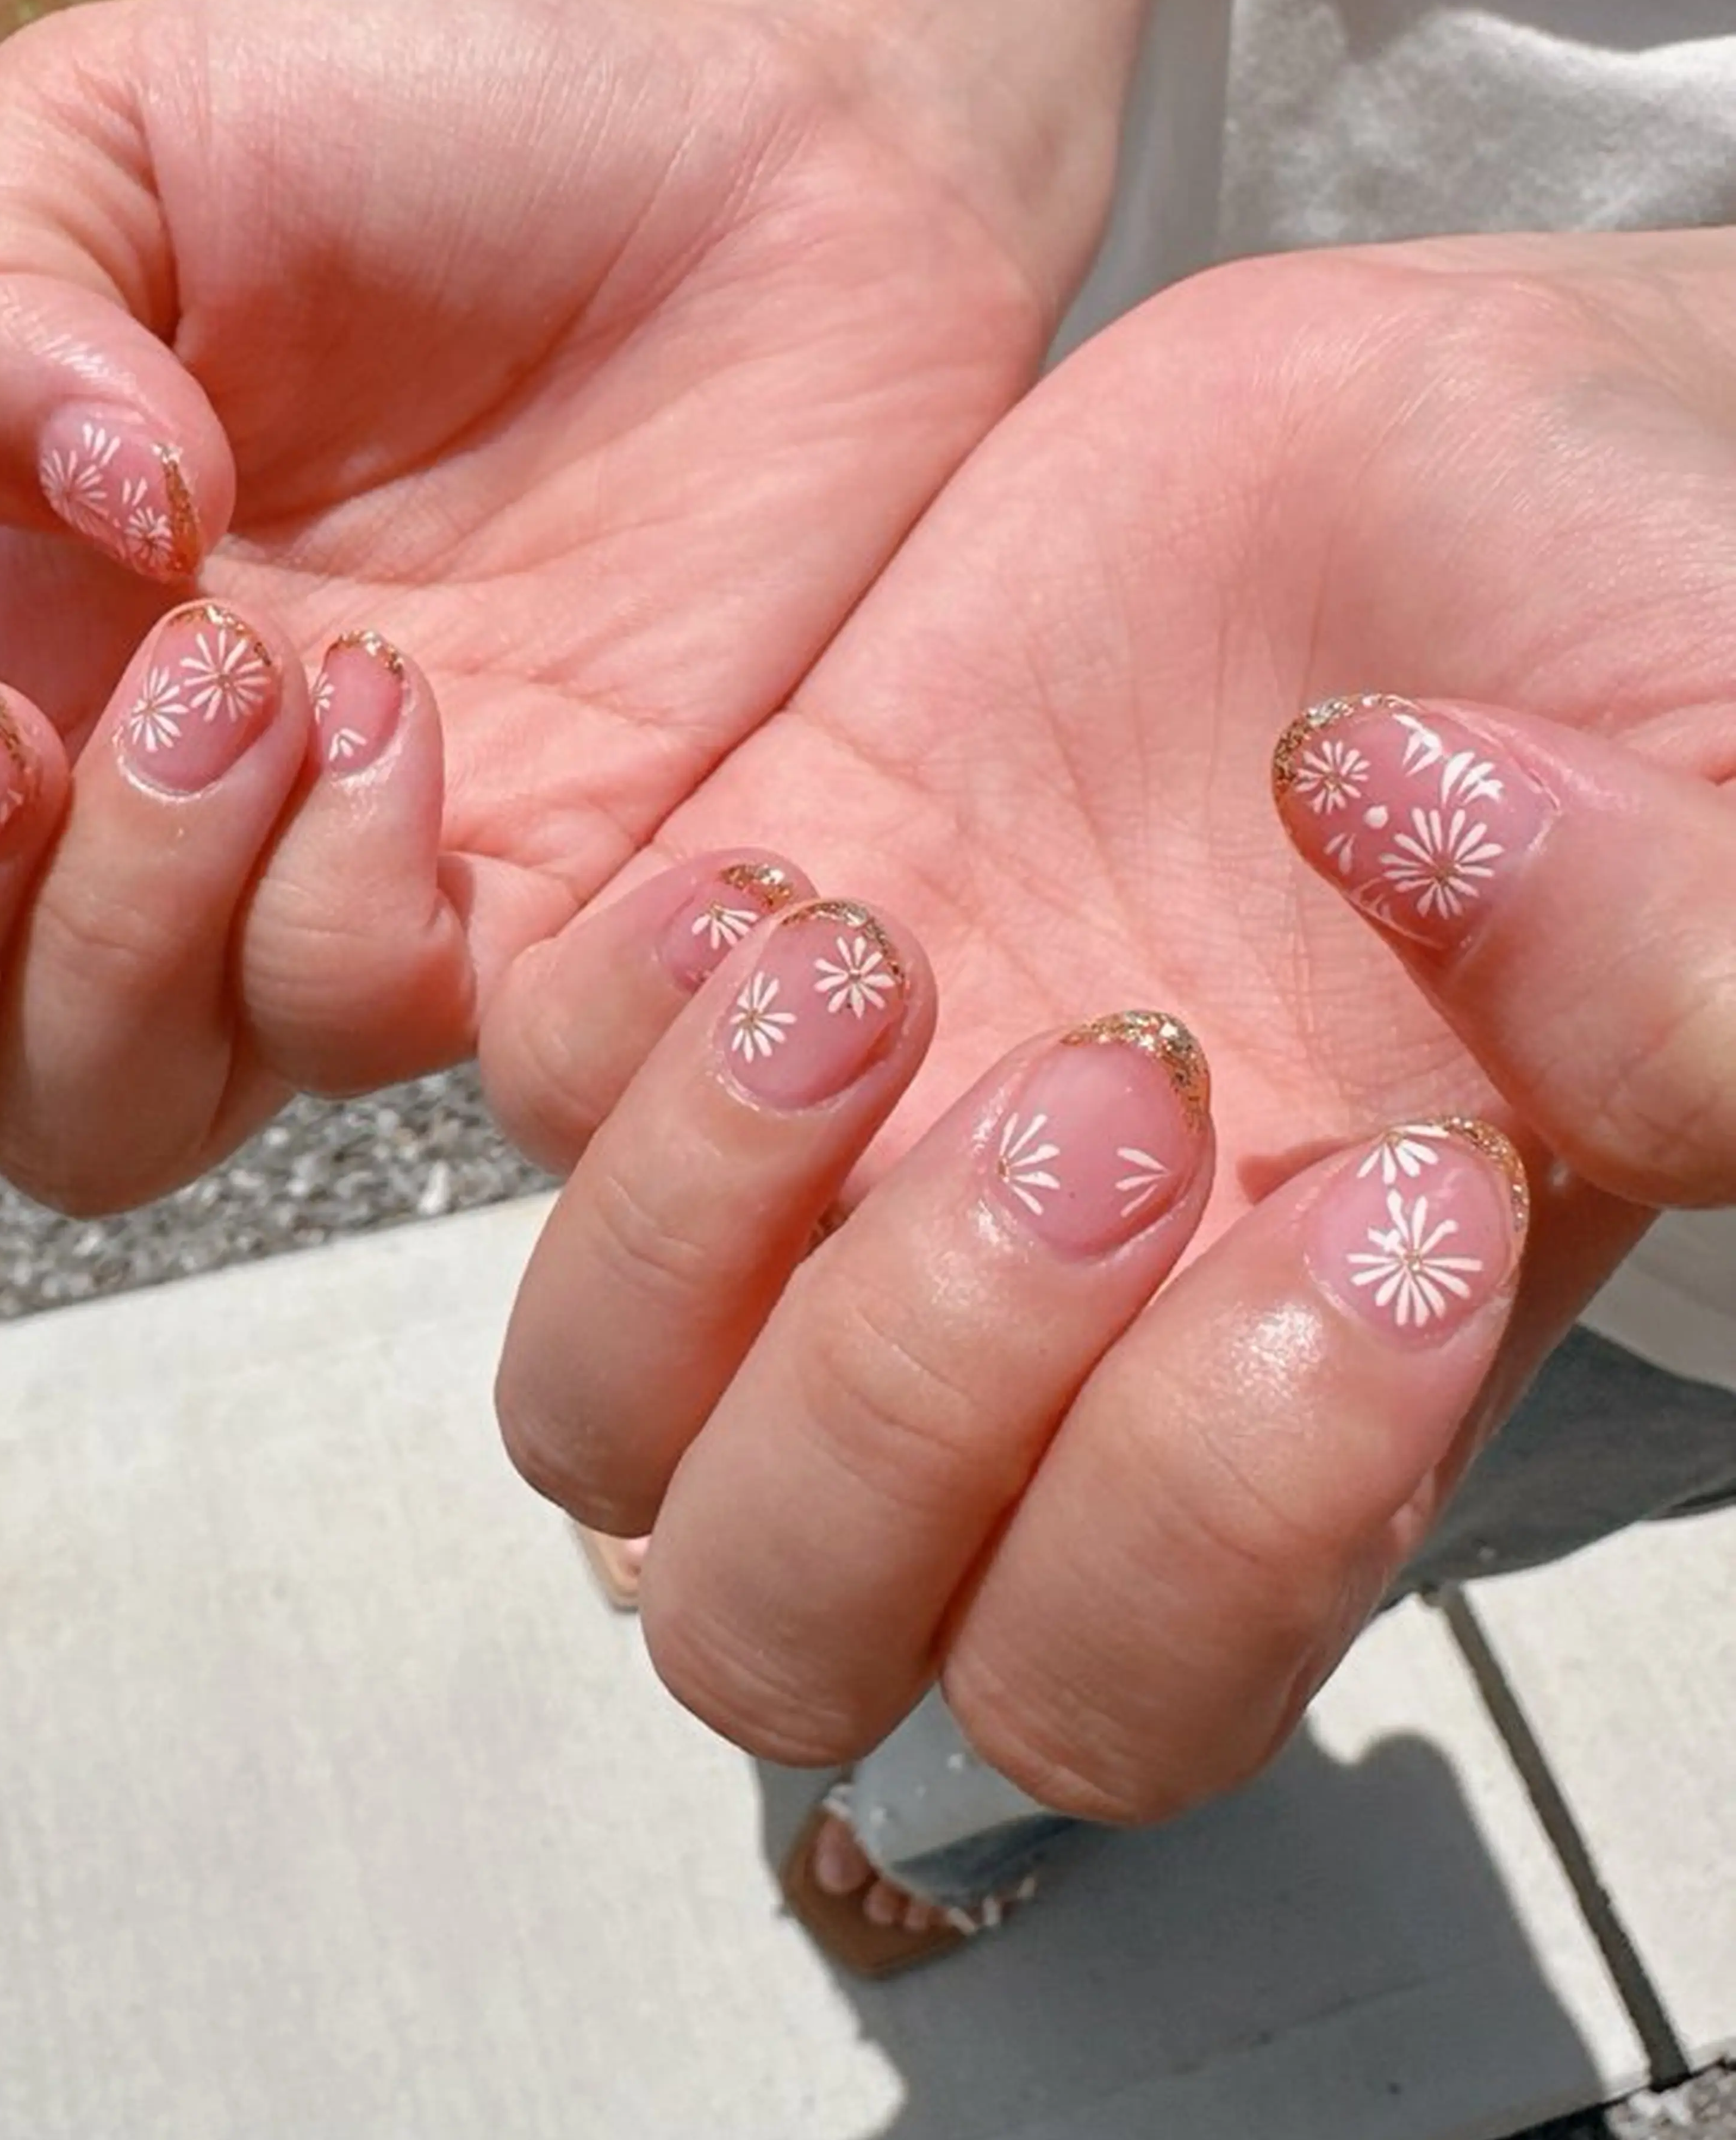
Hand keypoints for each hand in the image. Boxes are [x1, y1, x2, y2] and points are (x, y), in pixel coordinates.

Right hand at [0, 0, 1043, 1205]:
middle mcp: (128, 826)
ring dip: (123, 926)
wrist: (787, 181)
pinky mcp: (544, 939)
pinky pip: (371, 1059)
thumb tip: (59, 528)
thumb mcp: (134, 130)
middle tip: (6, 719)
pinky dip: (346, 924)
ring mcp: (330, 906)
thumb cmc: (451, 148)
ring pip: (101, 1120)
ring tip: (263, 672)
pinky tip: (426, 720)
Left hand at [488, 225, 1735, 1817]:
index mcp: (1301, 1394)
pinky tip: (790, 870)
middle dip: (907, 1398)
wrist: (1489, 446)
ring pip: (601, 1408)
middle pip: (794, 1615)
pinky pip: (521, 1092)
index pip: (1115, 1693)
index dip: (1198, 1523)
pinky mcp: (733, 932)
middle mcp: (1050, 1321)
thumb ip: (1692, 973)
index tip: (1384, 1192)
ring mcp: (860, 1134)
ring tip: (887, 963)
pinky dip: (604, 1017)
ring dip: (701, 1219)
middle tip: (1122, 1089)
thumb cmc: (1661, 644)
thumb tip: (1423, 868)